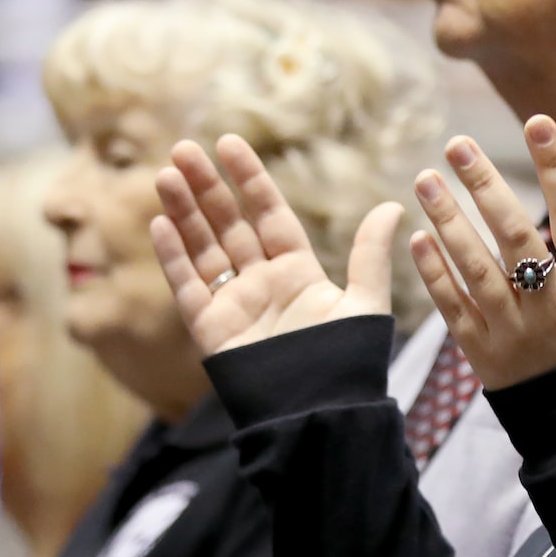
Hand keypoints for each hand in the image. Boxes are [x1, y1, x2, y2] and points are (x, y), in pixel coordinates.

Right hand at [151, 136, 399, 354]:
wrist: (320, 414)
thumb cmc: (347, 363)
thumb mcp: (364, 303)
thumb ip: (369, 254)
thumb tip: (395, 206)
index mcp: (298, 272)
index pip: (268, 214)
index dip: (249, 179)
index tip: (229, 142)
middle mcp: (262, 283)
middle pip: (228, 225)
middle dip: (207, 187)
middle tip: (183, 148)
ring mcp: (233, 305)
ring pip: (203, 248)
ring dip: (183, 212)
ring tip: (165, 174)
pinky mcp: (211, 331)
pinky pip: (188, 287)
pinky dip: (173, 256)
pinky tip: (160, 222)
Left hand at [412, 115, 555, 389]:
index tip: (538, 123)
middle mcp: (551, 306)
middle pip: (513, 234)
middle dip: (483, 184)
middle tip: (456, 144)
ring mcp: (513, 331)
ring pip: (474, 267)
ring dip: (447, 220)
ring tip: (425, 179)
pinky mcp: (484, 355)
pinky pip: (453, 308)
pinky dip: (434, 273)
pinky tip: (417, 238)